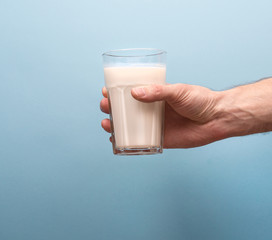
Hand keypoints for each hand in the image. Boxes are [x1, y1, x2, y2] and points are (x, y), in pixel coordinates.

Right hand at [100, 84, 223, 147]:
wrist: (217, 118)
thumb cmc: (200, 100)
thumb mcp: (177, 91)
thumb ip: (157, 92)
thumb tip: (135, 92)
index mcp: (156, 96)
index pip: (132, 92)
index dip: (117, 91)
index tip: (106, 91)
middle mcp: (153, 110)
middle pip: (127, 109)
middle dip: (112, 108)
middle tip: (105, 106)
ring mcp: (155, 125)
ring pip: (130, 125)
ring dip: (115, 125)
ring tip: (106, 124)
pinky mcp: (161, 139)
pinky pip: (141, 142)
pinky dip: (127, 143)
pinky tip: (116, 142)